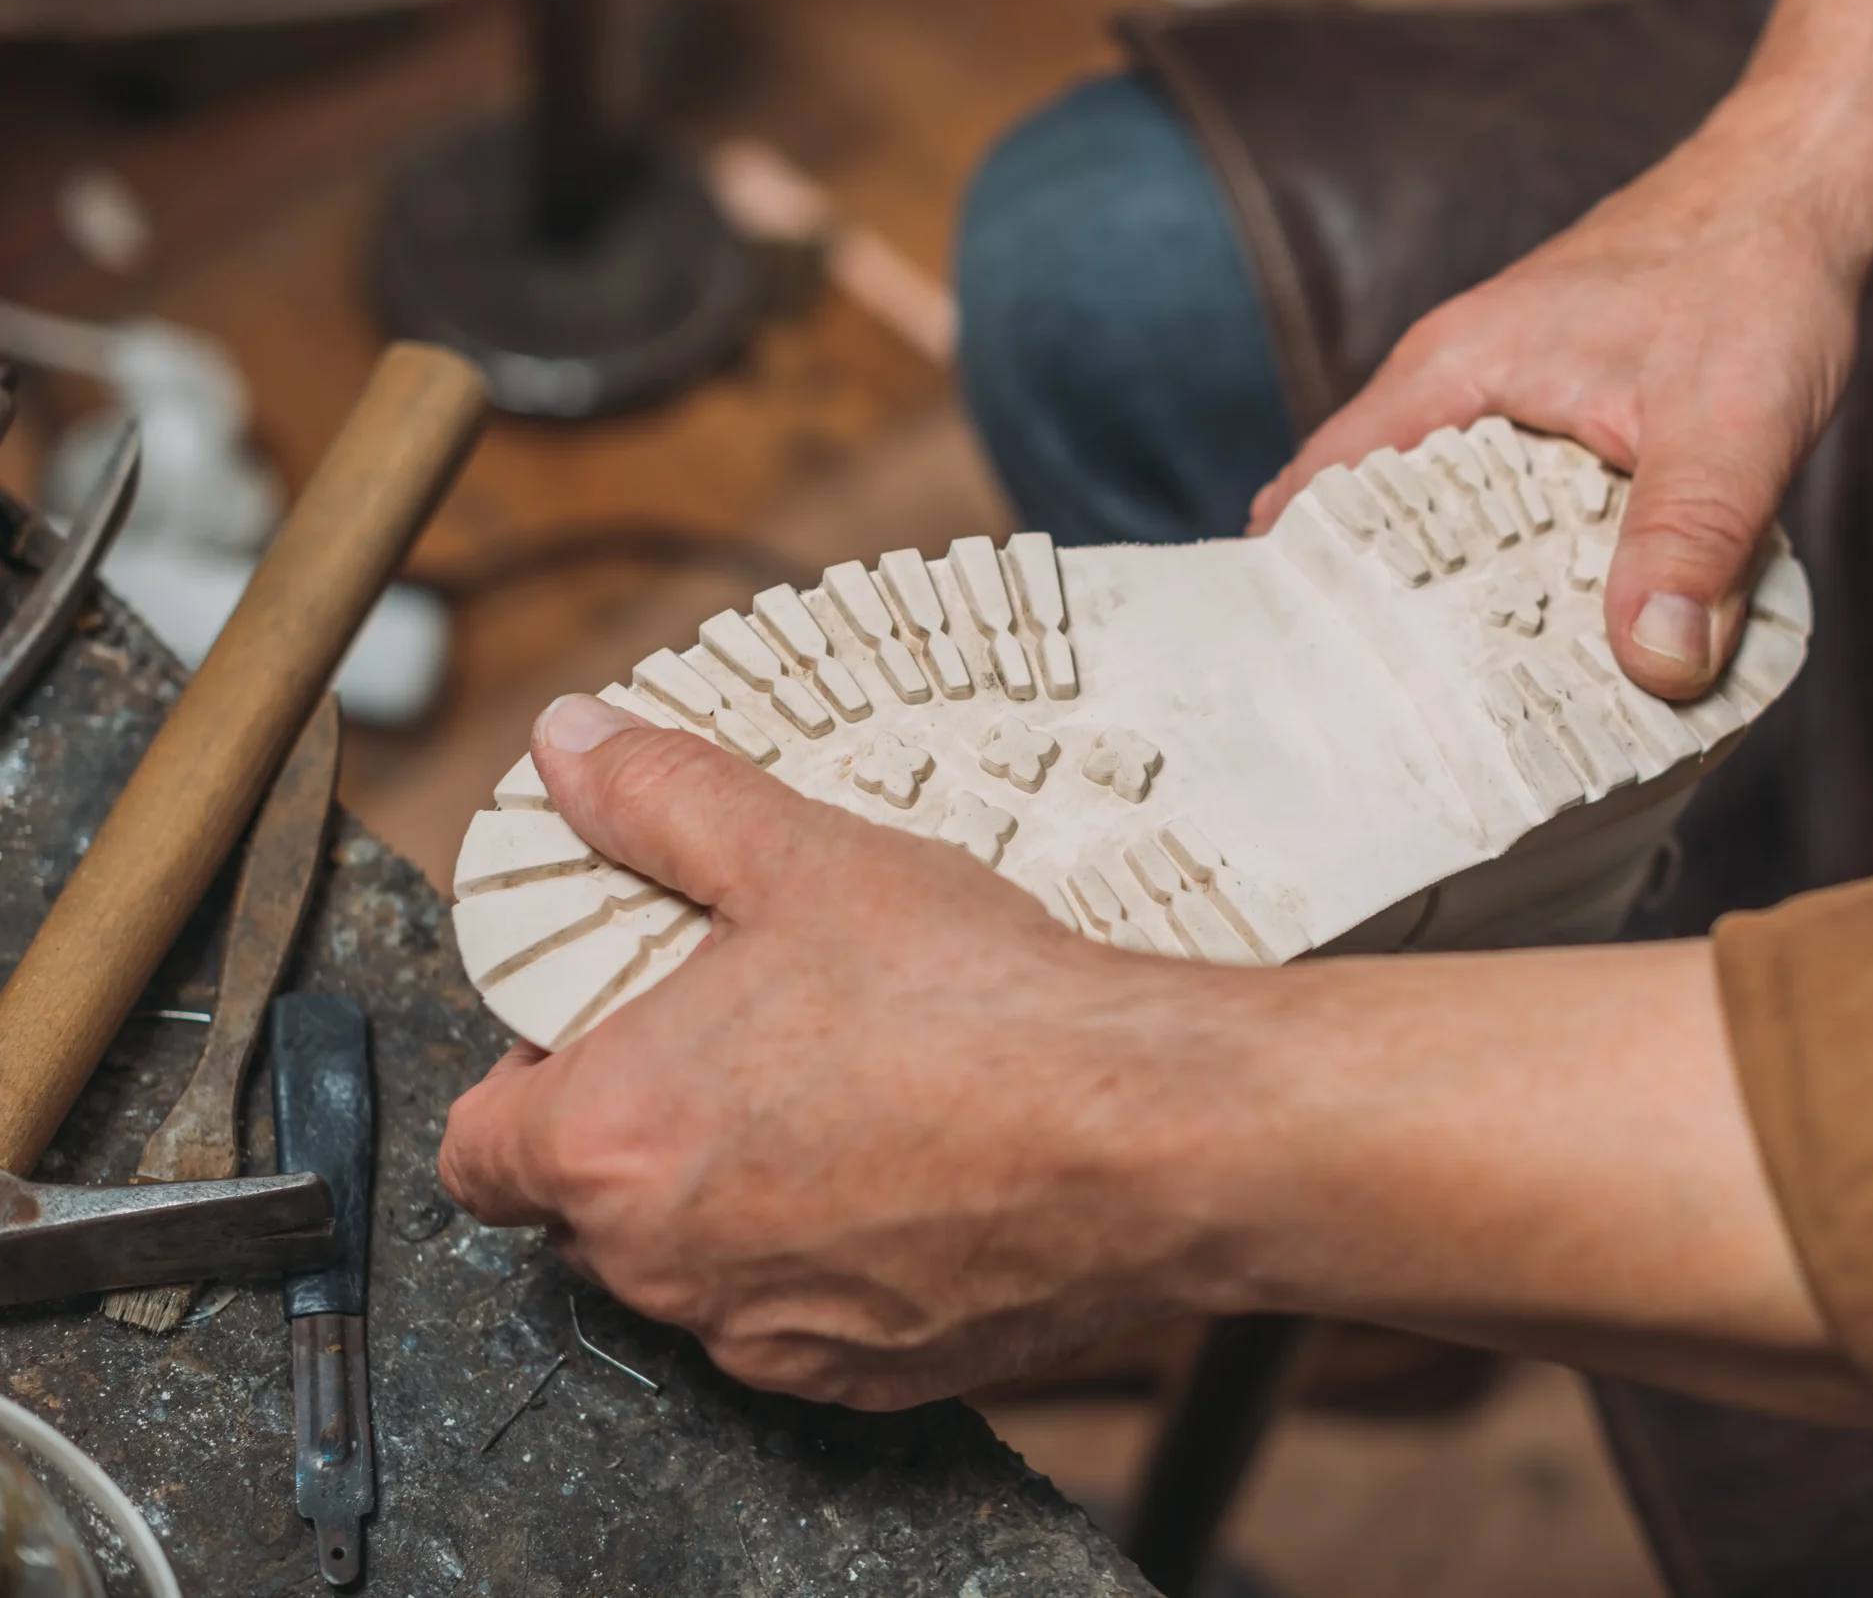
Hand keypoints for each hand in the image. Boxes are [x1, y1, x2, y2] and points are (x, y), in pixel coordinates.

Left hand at [438, 700, 1851, 1423]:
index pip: (477, 1150)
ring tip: (841, 1099)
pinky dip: (827, 1258)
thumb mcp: (801, 860)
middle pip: (588, 1210)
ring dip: (733, 1199)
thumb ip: (662, 800)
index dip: (527, 1082)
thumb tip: (573, 744)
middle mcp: (666, 1265)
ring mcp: (769, 1333)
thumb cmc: (977, 1005)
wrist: (1149, 1132)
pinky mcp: (868, 1375)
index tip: (598, 1034)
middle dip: (638, 1131)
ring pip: (696, 1269)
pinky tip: (911, 1172)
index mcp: (610, 1141)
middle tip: (740, 1041)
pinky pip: (801, 1318)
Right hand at [1251, 108, 1860, 701]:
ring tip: (1459, 713)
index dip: (1295, 590)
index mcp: (1454, 373)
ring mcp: (1500, 398)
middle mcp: (1456, 383)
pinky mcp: (1551, 415)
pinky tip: (1552, 639)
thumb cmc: (1758, 273)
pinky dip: (1516, 575)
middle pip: (1368, 522)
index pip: (1318, 493)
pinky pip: (1503, 511)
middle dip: (1372, 622)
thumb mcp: (1733, 425)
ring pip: (1443, 522)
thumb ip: (1690, 543)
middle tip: (1384, 732)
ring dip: (1454, 605)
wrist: (1802, 191)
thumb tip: (1654, 665)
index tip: (1298, 689)